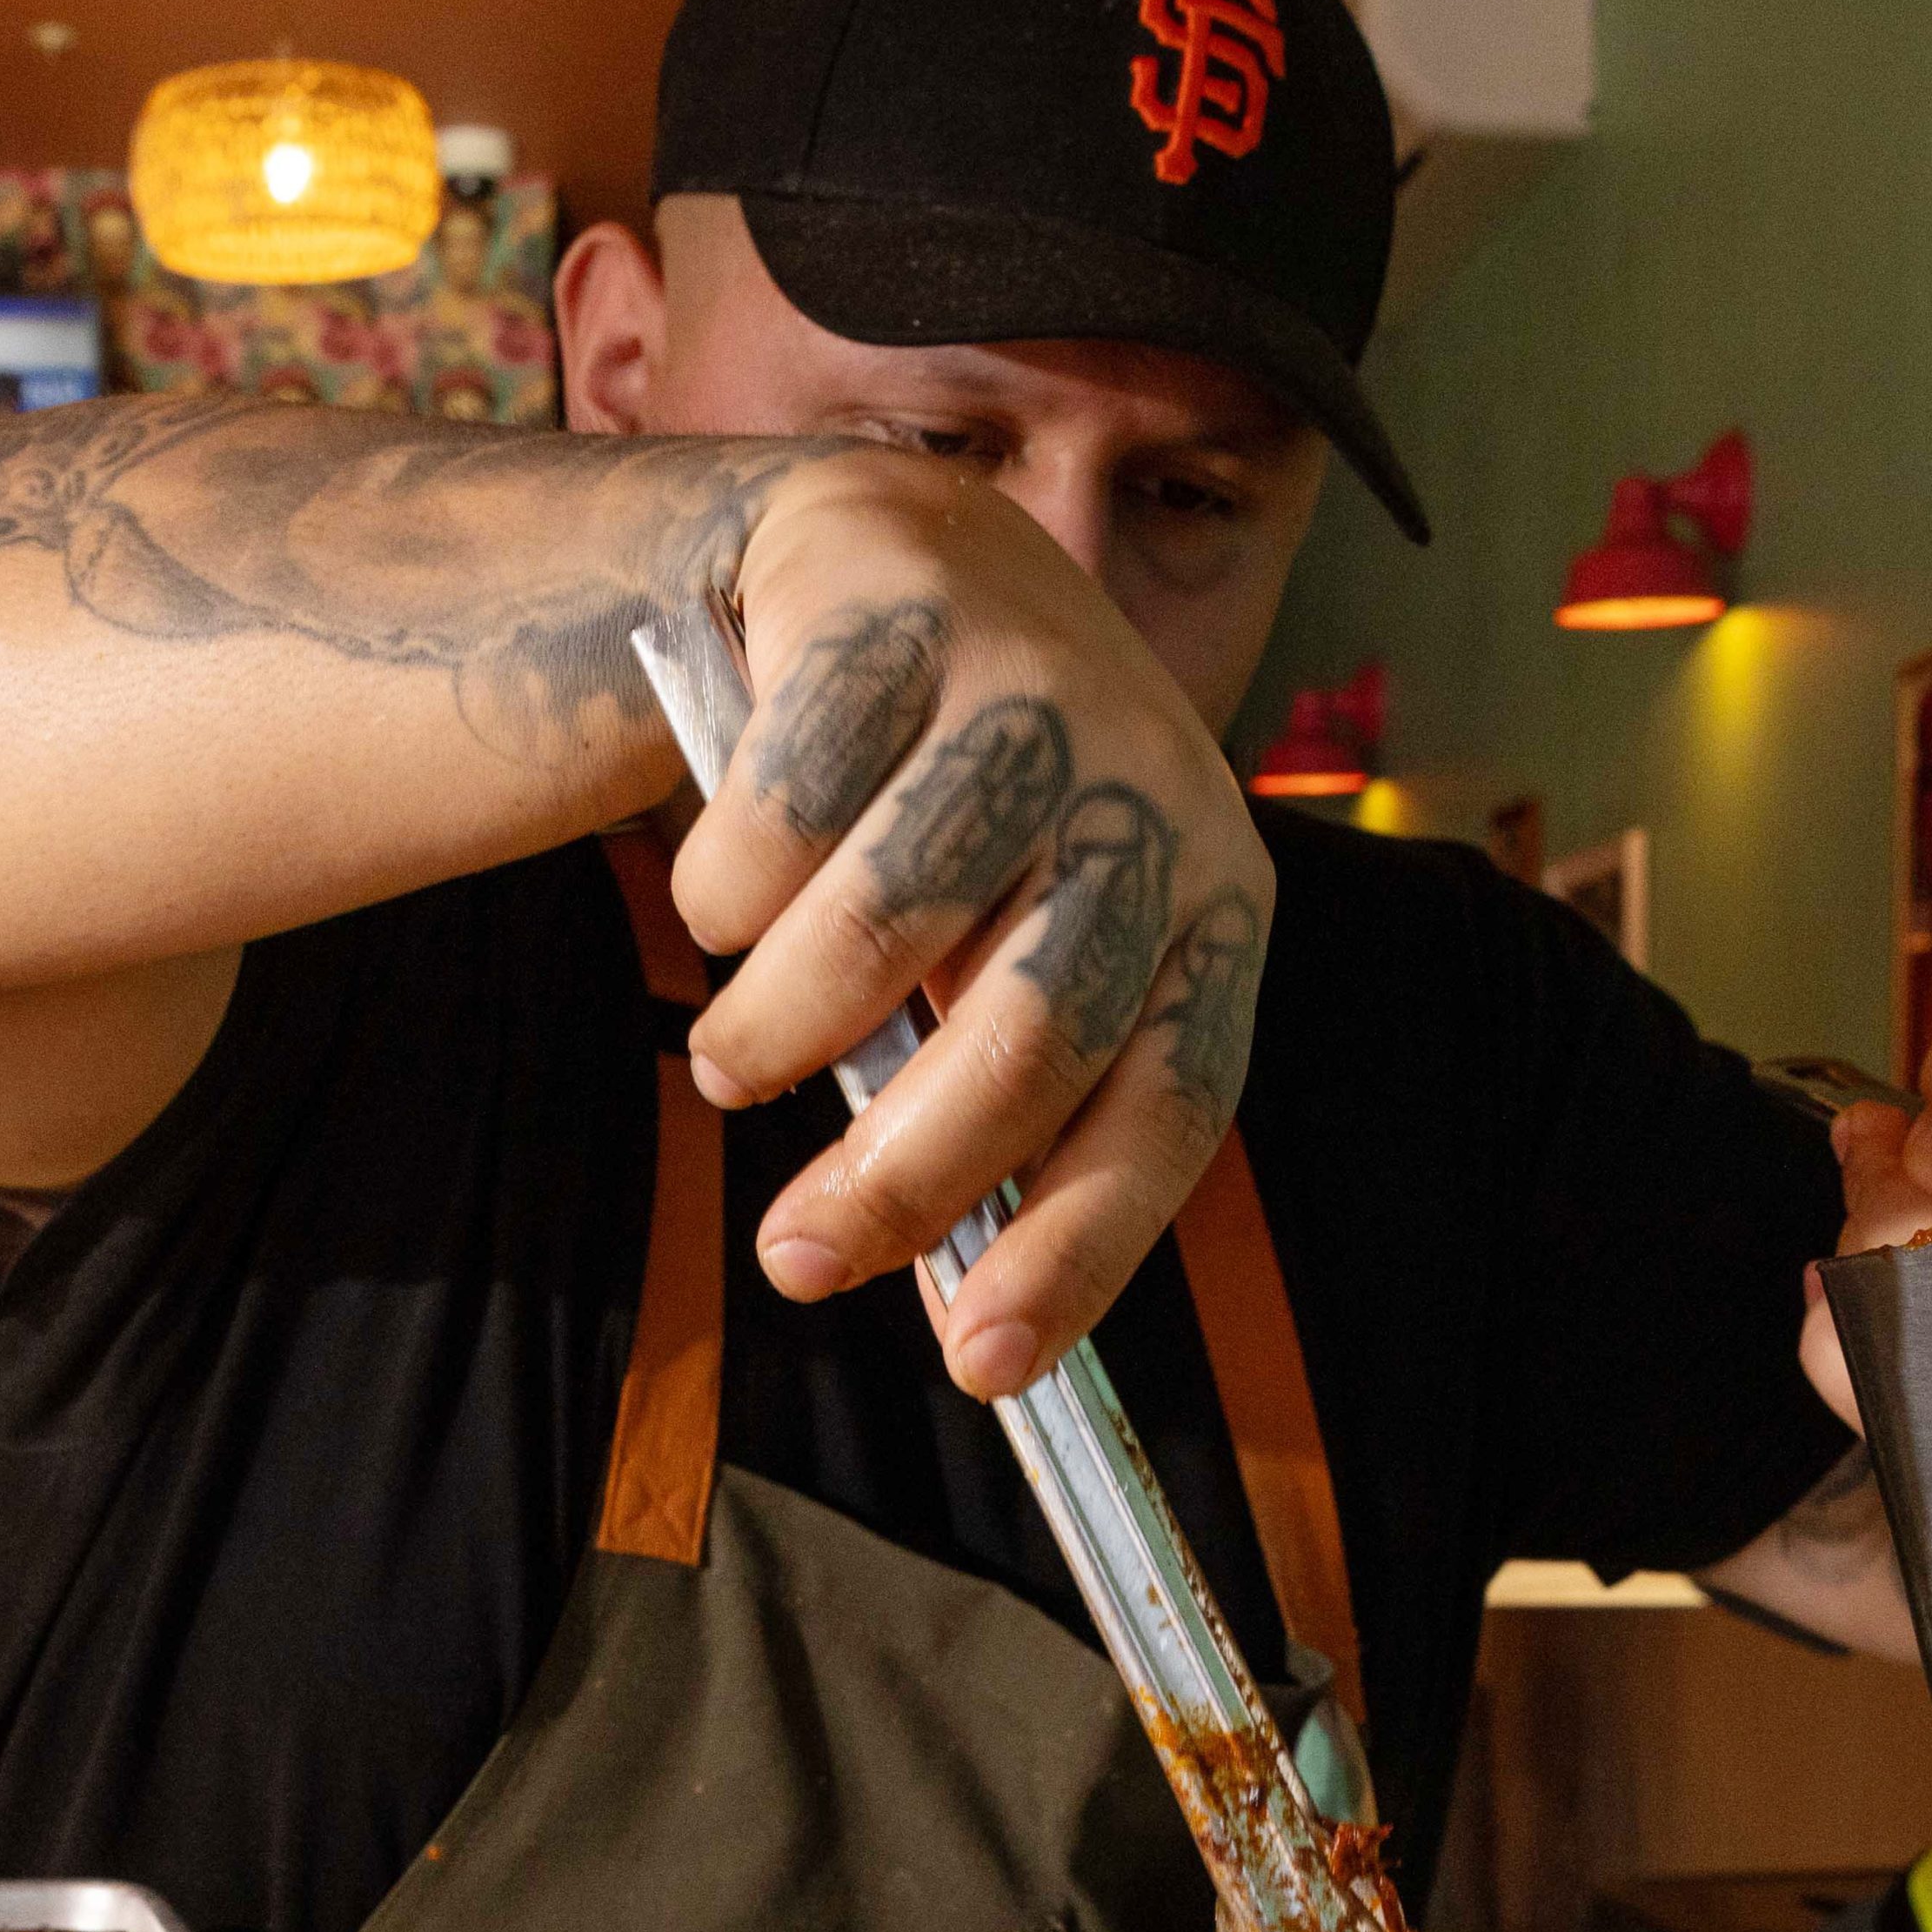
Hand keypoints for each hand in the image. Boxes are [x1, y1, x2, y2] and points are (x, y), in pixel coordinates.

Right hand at [668, 449, 1273, 1398]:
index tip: (980, 1368)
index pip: (1175, 1099)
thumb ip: (1003, 1120)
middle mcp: (1151, 783)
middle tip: (796, 1258)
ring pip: (894, 921)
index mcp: (1215, 894)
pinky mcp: (897, 606)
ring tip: (729, 1070)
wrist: (879, 563)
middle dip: (901, 1176)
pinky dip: (726, 891)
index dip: (1081, 1243)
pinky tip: (716, 906)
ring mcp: (1029, 681)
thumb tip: (967, 1338)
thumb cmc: (953, 821)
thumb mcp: (1008, 967)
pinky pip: (784, 807)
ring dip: (782, 1034)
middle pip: (1039, 1025)